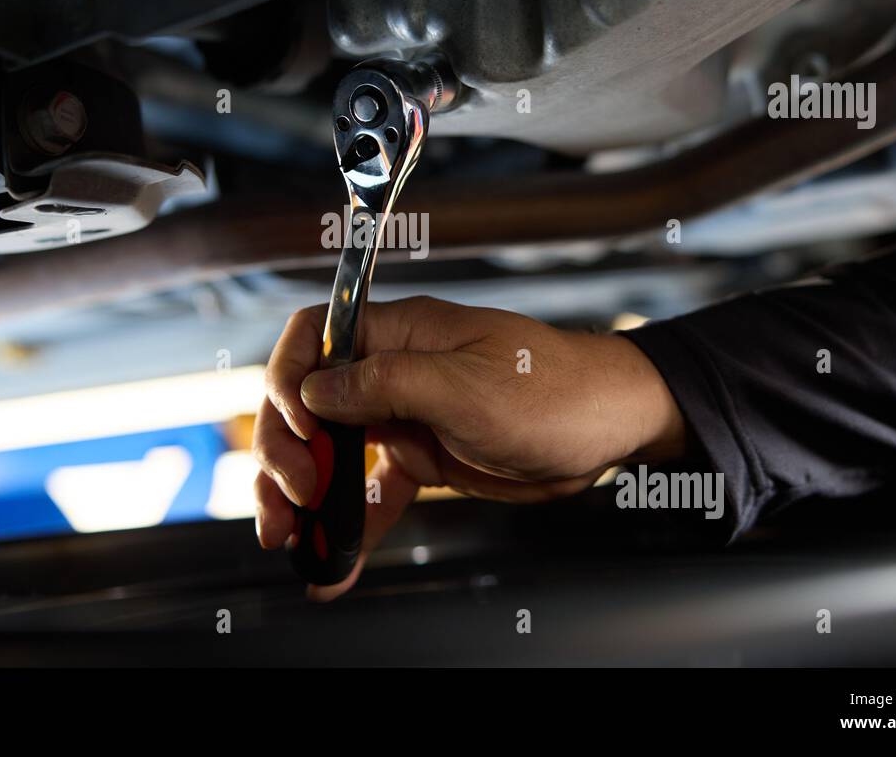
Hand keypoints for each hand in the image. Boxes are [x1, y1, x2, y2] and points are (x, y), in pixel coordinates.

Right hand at [252, 295, 685, 598]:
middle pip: (309, 401)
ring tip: (290, 537)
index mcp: (400, 334)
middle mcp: (393, 370)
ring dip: (303, 493)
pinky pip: (374, 488)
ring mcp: (405, 414)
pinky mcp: (423, 456)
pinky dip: (352, 523)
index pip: (315, 336)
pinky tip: (335, 561)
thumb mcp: (466, 387)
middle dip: (285, 450)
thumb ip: (385, 384)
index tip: (301, 428)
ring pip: (331, 449)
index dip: (290, 378)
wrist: (609, 427)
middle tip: (292, 498)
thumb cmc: (555, 389)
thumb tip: (316, 390)